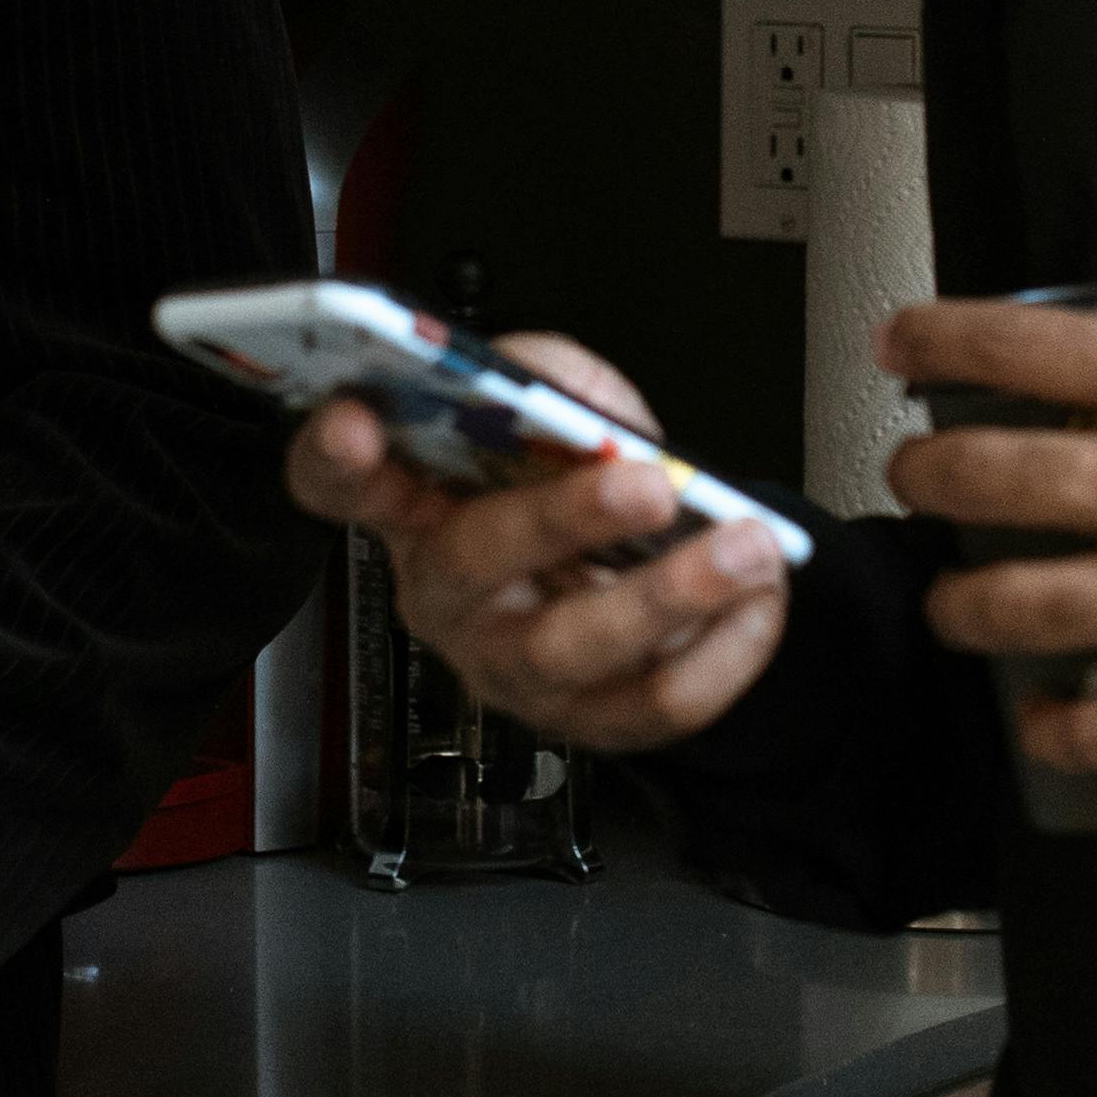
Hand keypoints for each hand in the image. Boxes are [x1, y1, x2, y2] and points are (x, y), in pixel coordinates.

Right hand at [281, 329, 790, 753]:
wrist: (646, 564)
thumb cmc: (576, 479)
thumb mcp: (557, 400)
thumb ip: (546, 377)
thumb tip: (556, 392)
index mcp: (416, 506)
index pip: (339, 483)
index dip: (336, 457)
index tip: (358, 423)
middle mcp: (450, 596)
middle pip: (473, 564)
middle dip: (562, 520)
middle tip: (647, 485)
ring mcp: (514, 668)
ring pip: (573, 649)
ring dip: (670, 596)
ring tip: (747, 547)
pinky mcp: (591, 720)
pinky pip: (655, 703)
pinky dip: (724, 649)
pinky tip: (760, 598)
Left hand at [878, 301, 1096, 772]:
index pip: (1017, 348)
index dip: (938, 338)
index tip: (899, 339)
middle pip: (981, 478)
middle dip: (927, 475)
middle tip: (917, 473)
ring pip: (1009, 607)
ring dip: (963, 606)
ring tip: (955, 606)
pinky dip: (1056, 734)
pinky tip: (1042, 726)